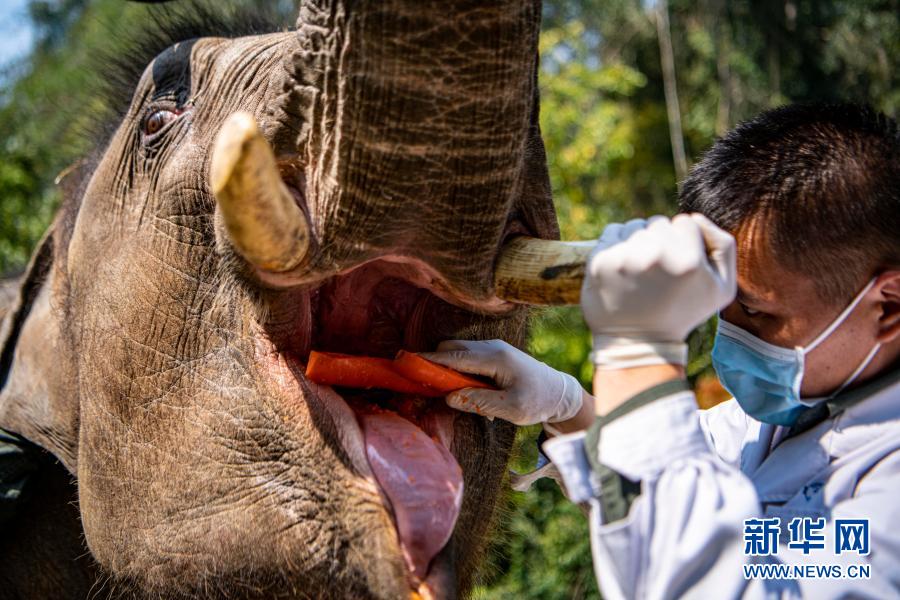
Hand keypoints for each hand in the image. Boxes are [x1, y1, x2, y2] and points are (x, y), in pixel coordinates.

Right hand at [418, 340, 582, 425]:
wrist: (559, 393)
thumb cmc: (538, 401)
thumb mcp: (511, 408)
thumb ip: (479, 401)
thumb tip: (450, 397)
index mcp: (495, 358)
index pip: (455, 356)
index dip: (430, 359)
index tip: (408, 361)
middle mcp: (492, 347)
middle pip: (452, 348)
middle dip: (435, 363)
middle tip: (424, 384)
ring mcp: (493, 349)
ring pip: (458, 352)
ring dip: (449, 369)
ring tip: (452, 393)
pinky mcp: (493, 355)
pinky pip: (468, 358)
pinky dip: (460, 370)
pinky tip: (468, 391)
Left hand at [581, 214, 736, 367]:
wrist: (638, 343)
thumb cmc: (682, 314)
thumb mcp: (722, 289)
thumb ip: (723, 246)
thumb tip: (696, 218)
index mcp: (688, 261)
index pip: (686, 222)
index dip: (684, 242)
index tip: (678, 265)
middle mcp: (655, 256)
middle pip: (659, 223)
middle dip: (661, 242)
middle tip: (658, 272)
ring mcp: (624, 258)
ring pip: (635, 226)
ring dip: (638, 241)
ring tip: (640, 271)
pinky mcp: (600, 261)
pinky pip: (612, 232)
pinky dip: (617, 244)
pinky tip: (623, 268)